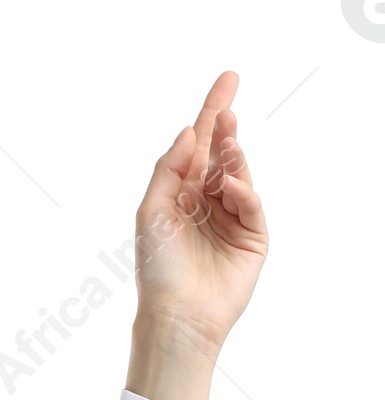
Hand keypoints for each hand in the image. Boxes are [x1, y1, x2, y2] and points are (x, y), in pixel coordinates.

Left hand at [134, 70, 268, 353]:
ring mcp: (232, 218)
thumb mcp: (152, 213)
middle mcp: (207, 202)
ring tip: (227, 142)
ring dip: (232, 156)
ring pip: (237, 174)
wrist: (176, 314)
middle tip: (227, 108)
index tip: (228, 80)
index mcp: (181, 194)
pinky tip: (230, 188)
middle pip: (221, 154)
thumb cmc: (157, 268)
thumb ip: (167, 171)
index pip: (200, 147)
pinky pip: (250, 204)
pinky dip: (242, 192)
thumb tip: (188, 131)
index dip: (212, 113)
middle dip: (225, 129)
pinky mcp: (252, 237)